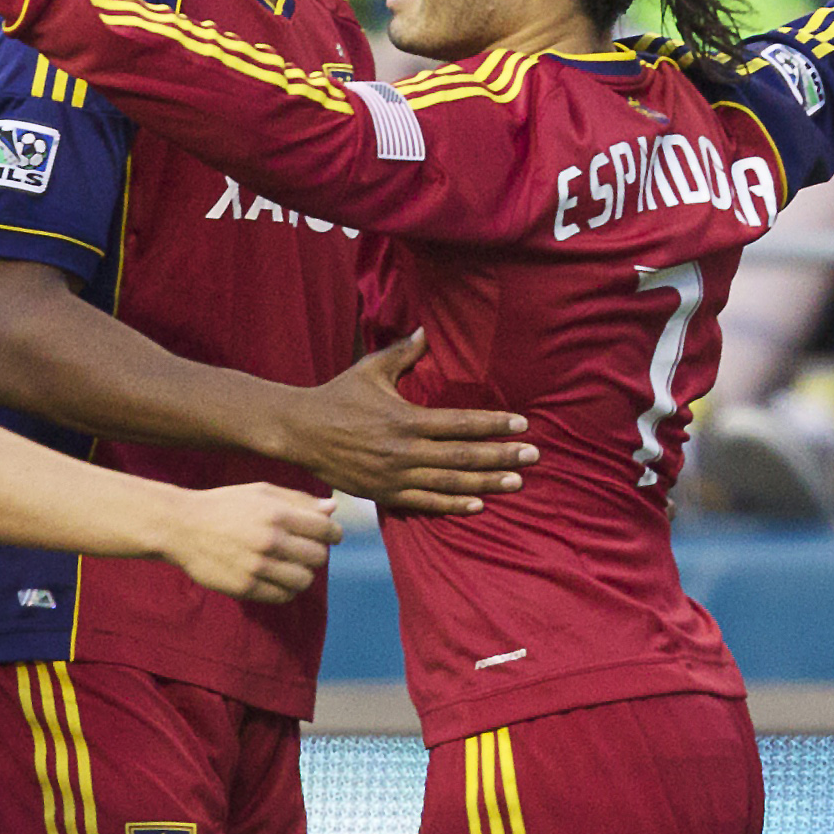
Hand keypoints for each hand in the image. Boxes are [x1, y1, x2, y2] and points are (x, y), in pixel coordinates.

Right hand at [161, 481, 340, 602]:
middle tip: (303, 550)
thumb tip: (333, 509)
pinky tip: (276, 578)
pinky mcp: (244, 587)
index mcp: (276, 514)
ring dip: (302, 574)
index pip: (325, 530)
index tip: (330, 536)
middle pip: (318, 557)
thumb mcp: (260, 493)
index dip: (334, 534)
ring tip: (290, 566)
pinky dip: (286, 589)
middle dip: (316, 553)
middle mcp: (269, 541)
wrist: (181, 527)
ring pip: (304, 580)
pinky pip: (282, 596)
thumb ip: (298, 500)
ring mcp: (256, 567)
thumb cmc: (224, 506)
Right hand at [278, 337, 533, 513]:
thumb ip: (403, 352)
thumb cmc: (337, 396)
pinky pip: (424, 502)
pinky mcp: (383, 493)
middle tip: (534, 457)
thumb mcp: (370, 369)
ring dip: (486, 483)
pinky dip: (452, 504)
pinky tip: (477, 504)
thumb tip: (427, 330)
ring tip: (516, 483)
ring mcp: (394, 475)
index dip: (494, 424)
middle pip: (463, 456)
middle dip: (502, 457)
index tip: (522, 424)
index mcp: (406, 418)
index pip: (461, 423)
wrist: (299, 431)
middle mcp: (404, 450)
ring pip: (450, 482)